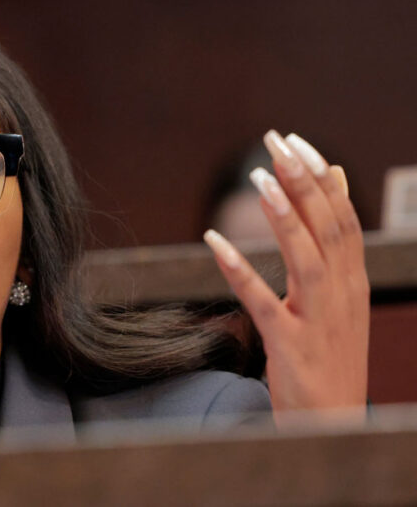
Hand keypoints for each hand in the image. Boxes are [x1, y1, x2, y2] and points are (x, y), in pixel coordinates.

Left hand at [204, 130, 368, 424]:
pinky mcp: (289, 346)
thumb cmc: (330, 359)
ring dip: (284, 216)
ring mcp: (318, 322)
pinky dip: (239, 269)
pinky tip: (214, 242)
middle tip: (276, 141)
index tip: (295, 141)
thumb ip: (334, 246)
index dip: (321, 177)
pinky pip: (262, 303)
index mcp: (353, 284)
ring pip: (306, 259)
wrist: (334, 426)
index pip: (344, 219)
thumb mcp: (340, 299)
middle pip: (328, 229)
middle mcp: (342, 297)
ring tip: (260, 177)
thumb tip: (334, 182)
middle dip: (303, 182)